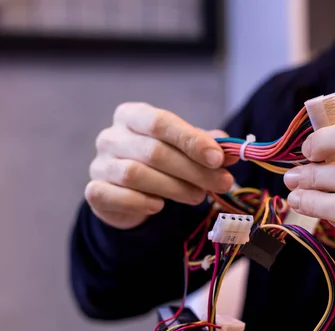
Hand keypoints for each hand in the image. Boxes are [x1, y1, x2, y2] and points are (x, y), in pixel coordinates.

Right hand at [86, 103, 234, 229]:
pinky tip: (159, 206)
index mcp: (133, 116)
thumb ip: (208, 148)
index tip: (218, 158)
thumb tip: (234, 151)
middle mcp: (111, 136)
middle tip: (222, 183)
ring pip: (137, 175)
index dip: (191, 140)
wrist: (129, 193)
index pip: (162, 122)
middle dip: (193, 170)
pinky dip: (141, 202)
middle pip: (154, 151)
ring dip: (174, 188)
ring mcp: (99, 163)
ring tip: (198, 196)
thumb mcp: (186, 151)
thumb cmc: (161, 164)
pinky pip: (117, 196)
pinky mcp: (95, 191)